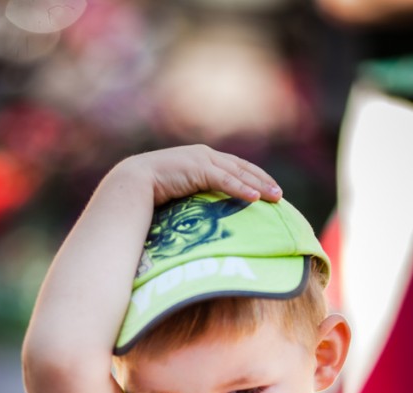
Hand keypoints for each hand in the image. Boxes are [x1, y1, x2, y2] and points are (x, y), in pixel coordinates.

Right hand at [118, 144, 282, 207]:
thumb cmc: (150, 192)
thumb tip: (199, 216)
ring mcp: (201, 160)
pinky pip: (225, 180)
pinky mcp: (197, 169)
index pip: (234, 167)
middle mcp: (204, 155)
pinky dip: (242, 189)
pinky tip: (256, 198)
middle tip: (279, 195)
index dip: (253, 177)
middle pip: (242, 168)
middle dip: (263, 180)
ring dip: (259, 185)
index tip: (267, 190)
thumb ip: (192, 197)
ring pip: (238, 173)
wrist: (132, 182)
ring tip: (276, 197)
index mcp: (200, 159)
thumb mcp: (177, 193)